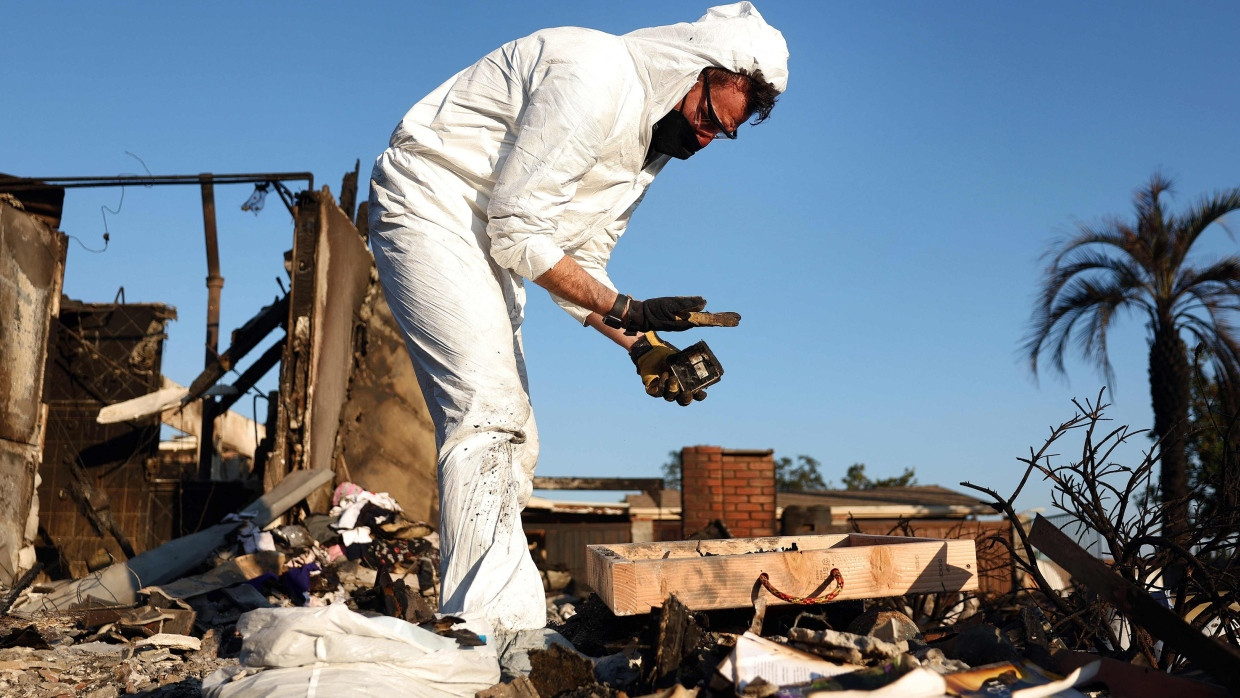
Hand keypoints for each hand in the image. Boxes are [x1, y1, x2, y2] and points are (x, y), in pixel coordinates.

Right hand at [622, 296, 740, 332]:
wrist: (641, 316)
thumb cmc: (654, 310)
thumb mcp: (670, 304)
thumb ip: (687, 303)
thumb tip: (705, 303)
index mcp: (688, 321)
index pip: (710, 320)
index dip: (723, 319)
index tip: (736, 319)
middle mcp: (688, 323)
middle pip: (710, 321)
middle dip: (724, 319)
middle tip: (738, 319)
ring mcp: (684, 321)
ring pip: (704, 320)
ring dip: (717, 318)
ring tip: (728, 317)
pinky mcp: (679, 318)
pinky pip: (697, 318)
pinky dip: (706, 316)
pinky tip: (708, 313)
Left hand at [629, 332, 706, 405]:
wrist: (652, 352)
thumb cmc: (668, 356)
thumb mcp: (681, 359)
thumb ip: (689, 364)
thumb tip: (701, 364)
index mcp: (686, 386)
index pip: (695, 395)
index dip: (699, 395)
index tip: (702, 392)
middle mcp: (677, 391)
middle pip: (683, 401)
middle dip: (686, 397)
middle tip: (687, 391)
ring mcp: (665, 392)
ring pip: (670, 396)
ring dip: (673, 388)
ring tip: (673, 377)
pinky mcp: (654, 390)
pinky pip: (659, 391)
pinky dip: (662, 383)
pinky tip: (665, 374)